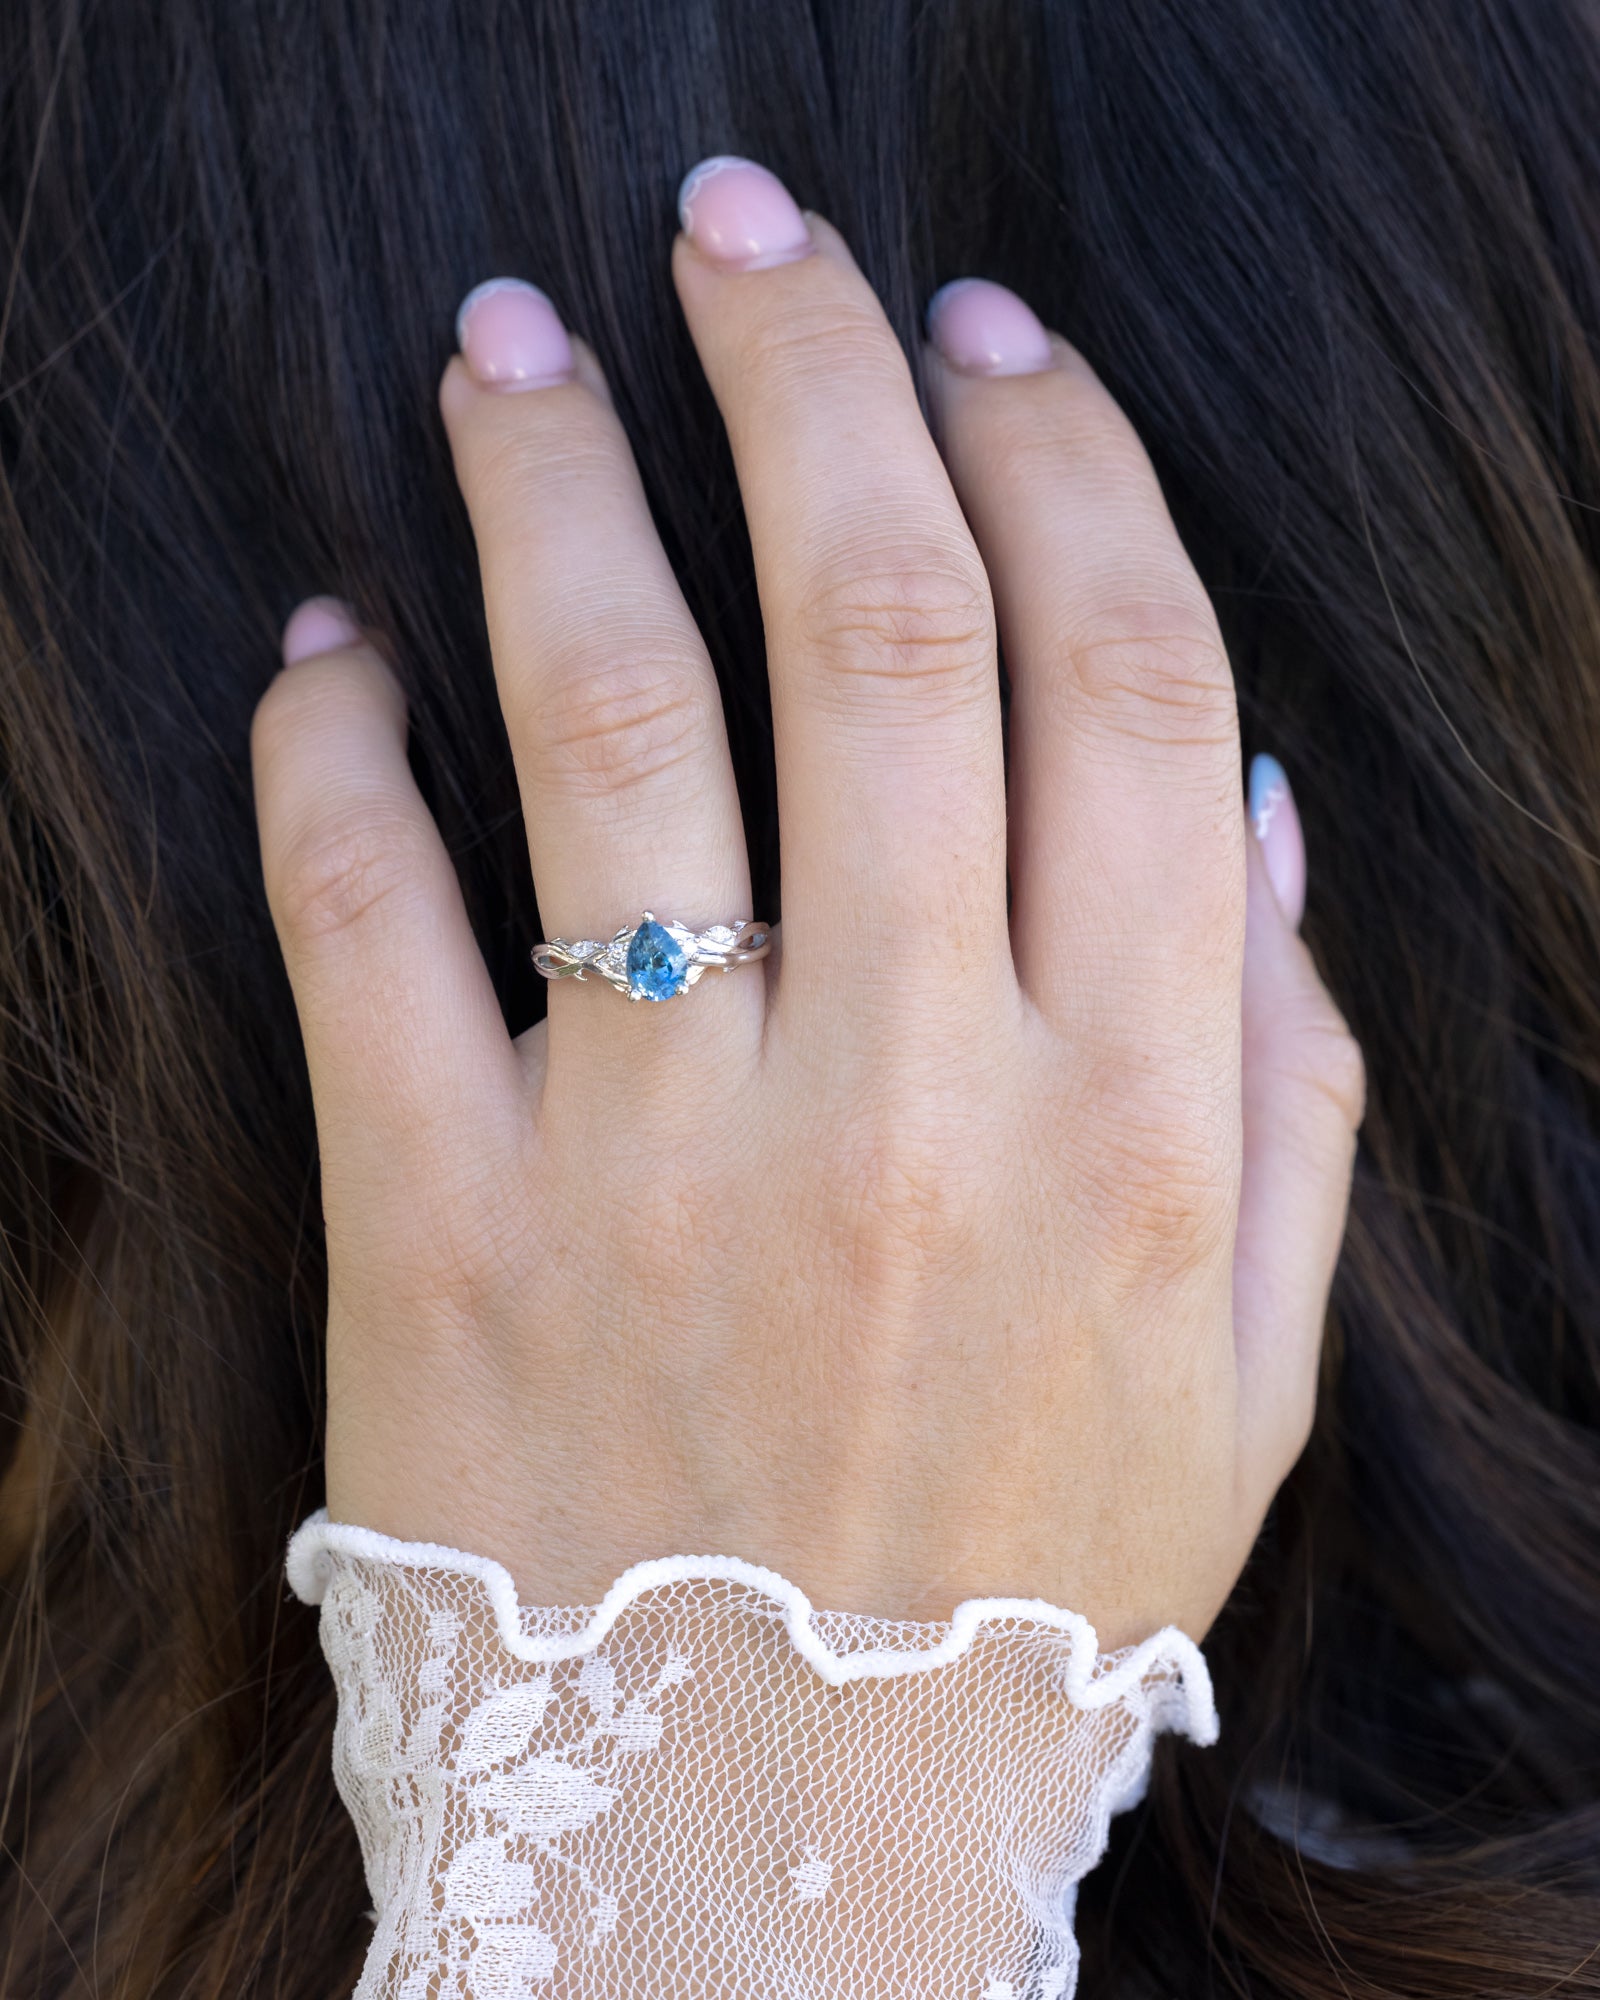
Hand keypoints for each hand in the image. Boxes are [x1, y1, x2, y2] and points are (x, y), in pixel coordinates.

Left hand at [251, 157, 1361, 1647]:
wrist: (753, 1872)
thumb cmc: (1010, 1612)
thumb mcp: (1243, 1386)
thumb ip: (1295, 1091)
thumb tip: (1251, 806)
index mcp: (1141, 1125)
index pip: (1126, 678)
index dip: (1057, 459)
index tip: (980, 340)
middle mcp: (918, 1104)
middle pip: (876, 620)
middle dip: (806, 370)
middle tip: (737, 227)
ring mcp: (663, 1163)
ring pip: (607, 711)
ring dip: (550, 479)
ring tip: (508, 342)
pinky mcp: (439, 1237)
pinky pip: (366, 914)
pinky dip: (336, 745)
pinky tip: (338, 648)